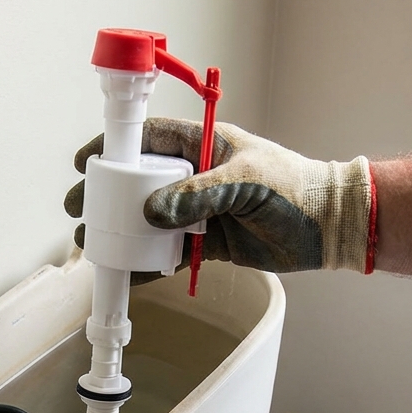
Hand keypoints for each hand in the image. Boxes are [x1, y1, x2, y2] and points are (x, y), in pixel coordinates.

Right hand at [65, 117, 373, 275]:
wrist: (329, 226)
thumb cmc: (297, 188)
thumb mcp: (246, 182)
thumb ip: (198, 196)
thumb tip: (151, 214)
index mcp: (204, 145)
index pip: (149, 139)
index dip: (116, 148)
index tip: (89, 163)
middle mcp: (197, 175)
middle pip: (140, 182)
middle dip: (108, 197)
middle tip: (82, 210)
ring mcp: (201, 210)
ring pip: (150, 219)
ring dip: (123, 232)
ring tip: (96, 244)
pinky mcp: (209, 243)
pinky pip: (170, 252)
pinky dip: (149, 263)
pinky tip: (128, 273)